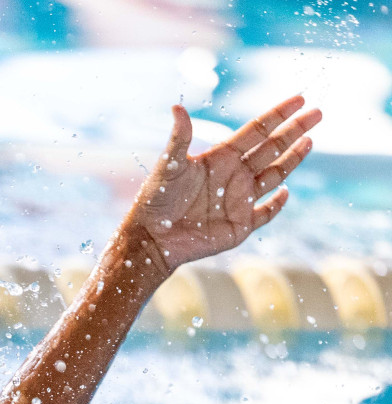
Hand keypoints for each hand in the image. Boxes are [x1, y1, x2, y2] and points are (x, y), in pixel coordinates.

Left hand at [126, 96, 320, 273]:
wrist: (151, 238)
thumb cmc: (156, 200)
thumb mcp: (169, 165)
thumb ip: (179, 138)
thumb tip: (177, 106)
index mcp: (221, 157)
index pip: (256, 131)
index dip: (278, 115)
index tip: (300, 99)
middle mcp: (234, 175)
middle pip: (271, 148)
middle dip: (294, 130)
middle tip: (318, 112)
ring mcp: (240, 199)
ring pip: (274, 175)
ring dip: (292, 159)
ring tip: (309, 141)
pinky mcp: (241, 225)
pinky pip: (266, 212)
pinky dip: (276, 204)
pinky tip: (286, 192)